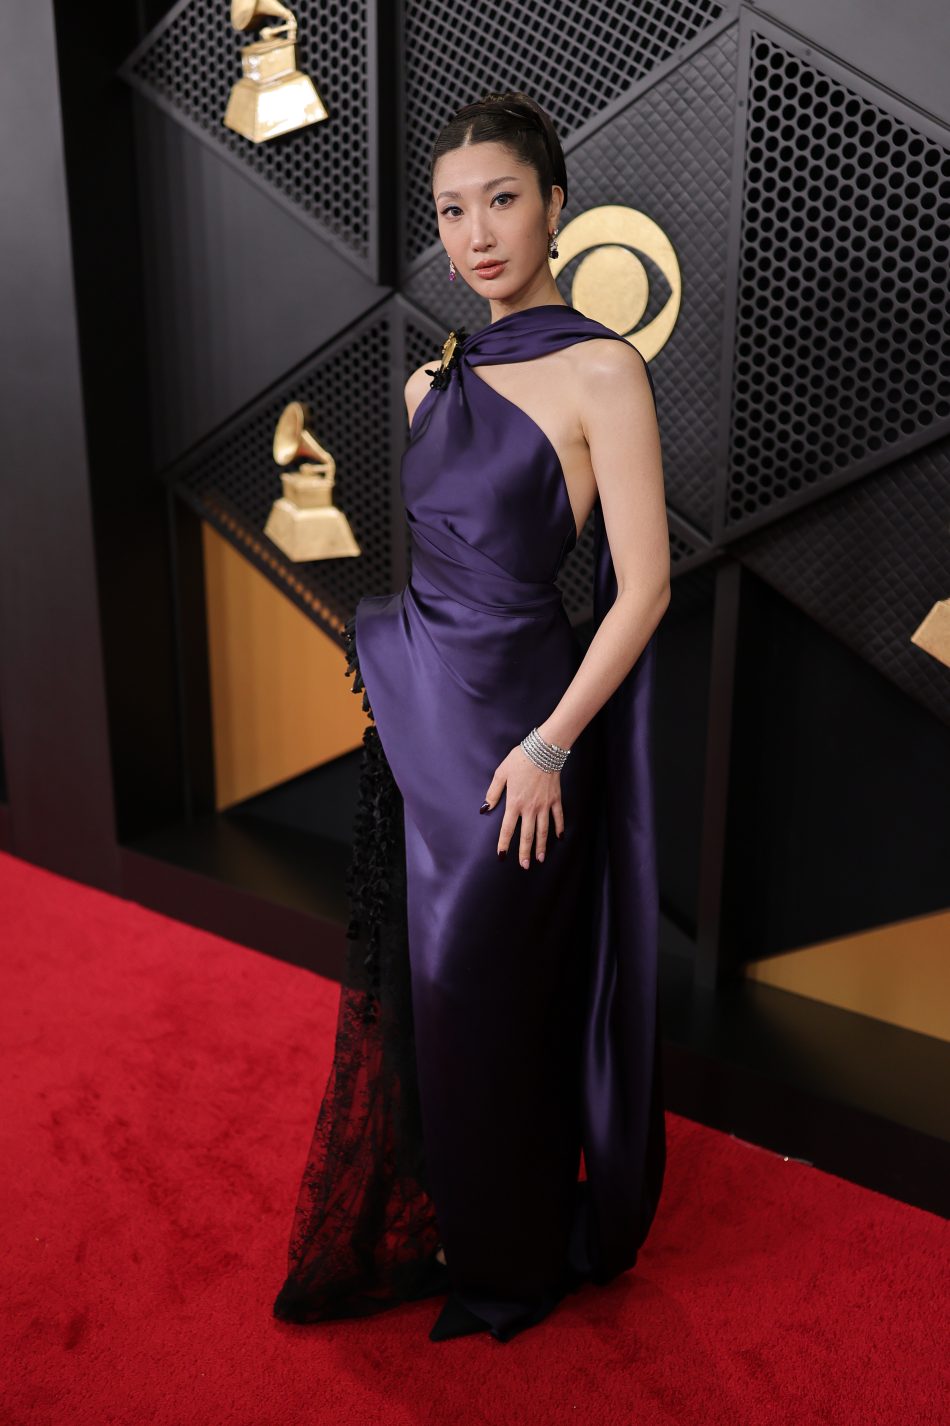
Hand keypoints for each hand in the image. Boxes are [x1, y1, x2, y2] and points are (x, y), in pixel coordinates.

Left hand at [481, 745, 564, 867]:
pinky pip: (558, 817)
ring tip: (540, 859)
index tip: (502, 856)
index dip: (504, 844)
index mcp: (514, 802)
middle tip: (524, 865)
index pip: (507, 829)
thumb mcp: (501, 773)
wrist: (543, 750)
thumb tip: (485, 808)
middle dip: (525, 852)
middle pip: (527, 835)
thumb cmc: (520, 759)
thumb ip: (493, 792)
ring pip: (543, 830)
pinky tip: (559, 838)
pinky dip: (559, 828)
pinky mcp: (555, 799)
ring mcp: (544, 805)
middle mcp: (530, 808)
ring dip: (541, 846)